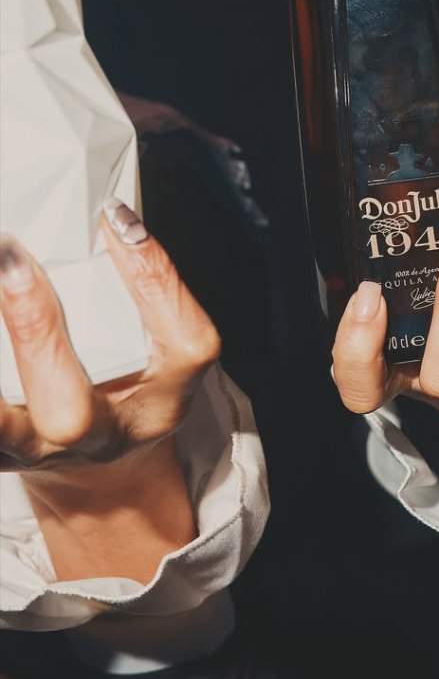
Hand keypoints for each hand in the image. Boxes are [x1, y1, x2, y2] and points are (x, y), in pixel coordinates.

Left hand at [0, 203, 220, 579]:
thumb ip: (143, 293)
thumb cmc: (127, 387)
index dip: (150, 277)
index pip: (181, 342)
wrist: (94, 462)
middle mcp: (100, 437)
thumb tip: (107, 216)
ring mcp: (36, 453)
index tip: (114, 216)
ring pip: (2, 434)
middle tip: (12, 256)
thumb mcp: (162, 347)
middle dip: (37, 331)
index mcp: (162, 402)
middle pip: (70, 410)